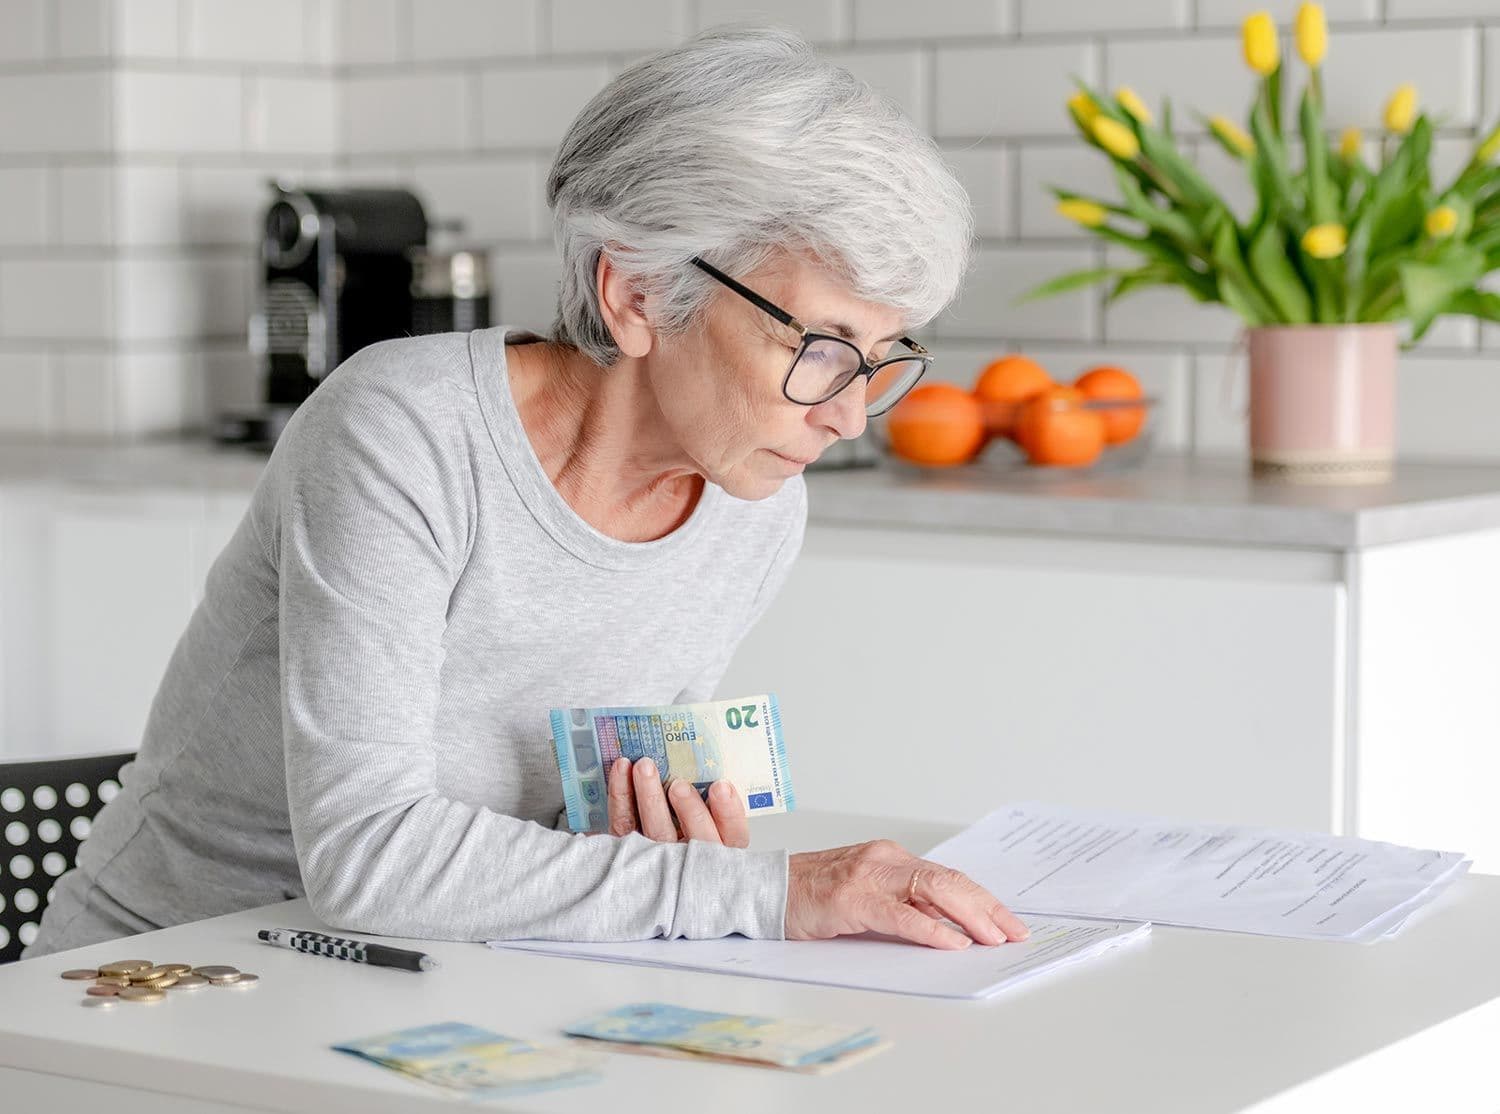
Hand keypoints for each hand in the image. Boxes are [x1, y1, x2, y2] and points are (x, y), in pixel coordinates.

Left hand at [592, 756, 749, 847]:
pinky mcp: (626, 845)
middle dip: (689, 811)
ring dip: (649, 798)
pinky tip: (621, 766)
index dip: (729, 813)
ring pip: (655, 832)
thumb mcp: (704, 786)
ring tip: (645, 765)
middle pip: (695, 839)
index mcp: (723, 842)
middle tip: (678, 784)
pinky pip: (622, 823)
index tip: (722, 785)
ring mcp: (659, 854)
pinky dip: (620, 793)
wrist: (641, 827)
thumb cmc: (682, 799)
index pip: (734, 834)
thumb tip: (698, 714)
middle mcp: (693, 853)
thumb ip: (706, 762)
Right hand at [785, 839, 1029, 949]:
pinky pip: (900, 913)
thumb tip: (951, 927)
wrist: (763, 888)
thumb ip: (902, 904)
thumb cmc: (811, 896)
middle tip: (1014, 933)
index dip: (983, 900)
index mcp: (891, 857)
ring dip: (969, 916)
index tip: (1009, 923)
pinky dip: (930, 929)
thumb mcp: (866, 895)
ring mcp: (867, 875)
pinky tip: (952, 943)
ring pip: (932, 890)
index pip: (949, 877)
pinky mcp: (850, 897)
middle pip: (949, 880)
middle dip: (987, 908)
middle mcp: (884, 859)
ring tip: (993, 937)